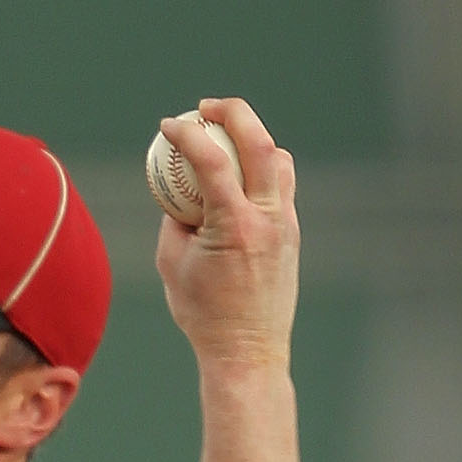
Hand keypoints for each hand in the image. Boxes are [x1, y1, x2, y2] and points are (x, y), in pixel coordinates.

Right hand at [154, 95, 299, 375]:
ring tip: (227, 140)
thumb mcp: (172, 264)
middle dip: (232, 112)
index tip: (169, 126)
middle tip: (206, 108)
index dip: (187, 135)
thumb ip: (174, 218)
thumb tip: (177, 187)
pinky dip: (261, 170)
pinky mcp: (292, 233)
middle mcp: (266, 219)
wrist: (247, 352)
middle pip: (260, 141)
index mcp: (233, 226)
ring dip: (253, 139)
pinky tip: (241, 177)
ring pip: (279, 159)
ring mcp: (285, 224)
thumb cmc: (202, 315)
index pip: (211, 161)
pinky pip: (281, 186)